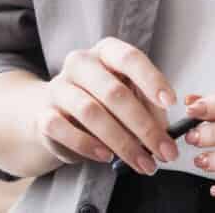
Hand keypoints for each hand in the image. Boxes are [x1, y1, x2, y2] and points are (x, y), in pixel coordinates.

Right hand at [24, 38, 179, 174]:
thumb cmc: (103, 102)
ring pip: (91, 112)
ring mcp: (59, 87)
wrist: (56, 114)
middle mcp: (80, 63)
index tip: (171, 102)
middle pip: (114, 92)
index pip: (130, 58)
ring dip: (122, 142)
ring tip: (143, 163)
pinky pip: (63, 129)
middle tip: (165, 151)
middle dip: (144, 126)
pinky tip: (106, 157)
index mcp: (106, 51)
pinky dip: (87, 145)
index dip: (152, 80)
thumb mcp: (130, 96)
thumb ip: (148, 107)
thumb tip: (164, 130)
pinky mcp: (44, 114)